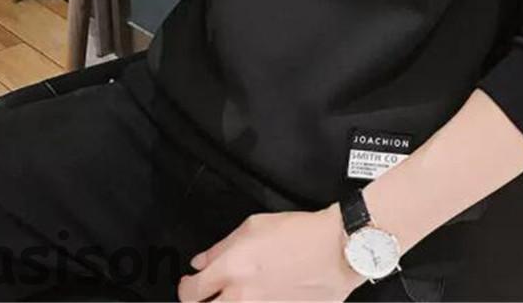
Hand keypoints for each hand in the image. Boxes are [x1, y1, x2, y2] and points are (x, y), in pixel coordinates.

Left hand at [177, 206, 362, 301]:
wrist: (336, 250)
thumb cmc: (300, 233)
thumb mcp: (253, 226)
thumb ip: (221, 247)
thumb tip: (201, 261)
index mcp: (232, 269)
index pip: (191, 292)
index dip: (186, 288)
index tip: (190, 284)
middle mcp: (242, 297)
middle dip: (204, 302)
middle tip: (210, 294)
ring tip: (240, 293)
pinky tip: (263, 296)